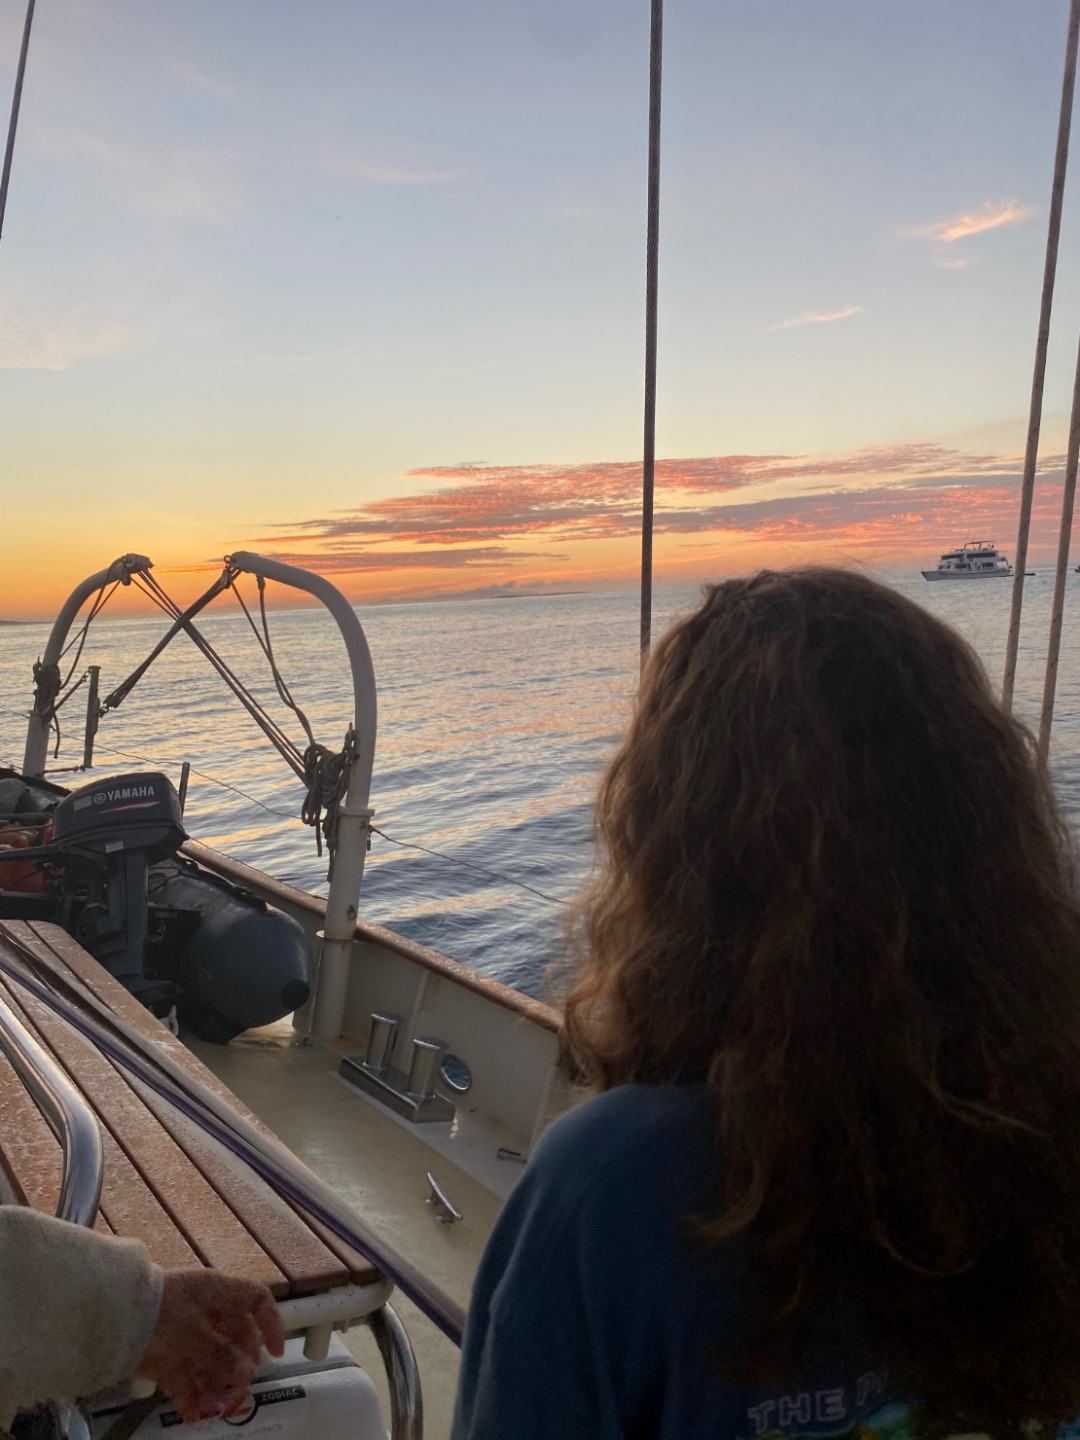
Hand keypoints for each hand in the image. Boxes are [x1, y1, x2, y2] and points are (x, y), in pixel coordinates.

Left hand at [136, 1270, 285, 1423]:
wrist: (118, 1316)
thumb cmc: (167, 1308)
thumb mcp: (200, 1327)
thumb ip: (224, 1348)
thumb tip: (247, 1370)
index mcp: (217, 1292)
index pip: (256, 1300)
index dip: (272, 1324)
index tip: (276, 1354)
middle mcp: (204, 1313)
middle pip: (235, 1339)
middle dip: (242, 1364)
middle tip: (243, 1384)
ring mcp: (183, 1337)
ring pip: (210, 1365)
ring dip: (218, 1386)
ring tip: (221, 1405)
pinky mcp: (162, 1360)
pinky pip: (183, 1381)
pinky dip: (190, 1398)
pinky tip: (194, 1415)